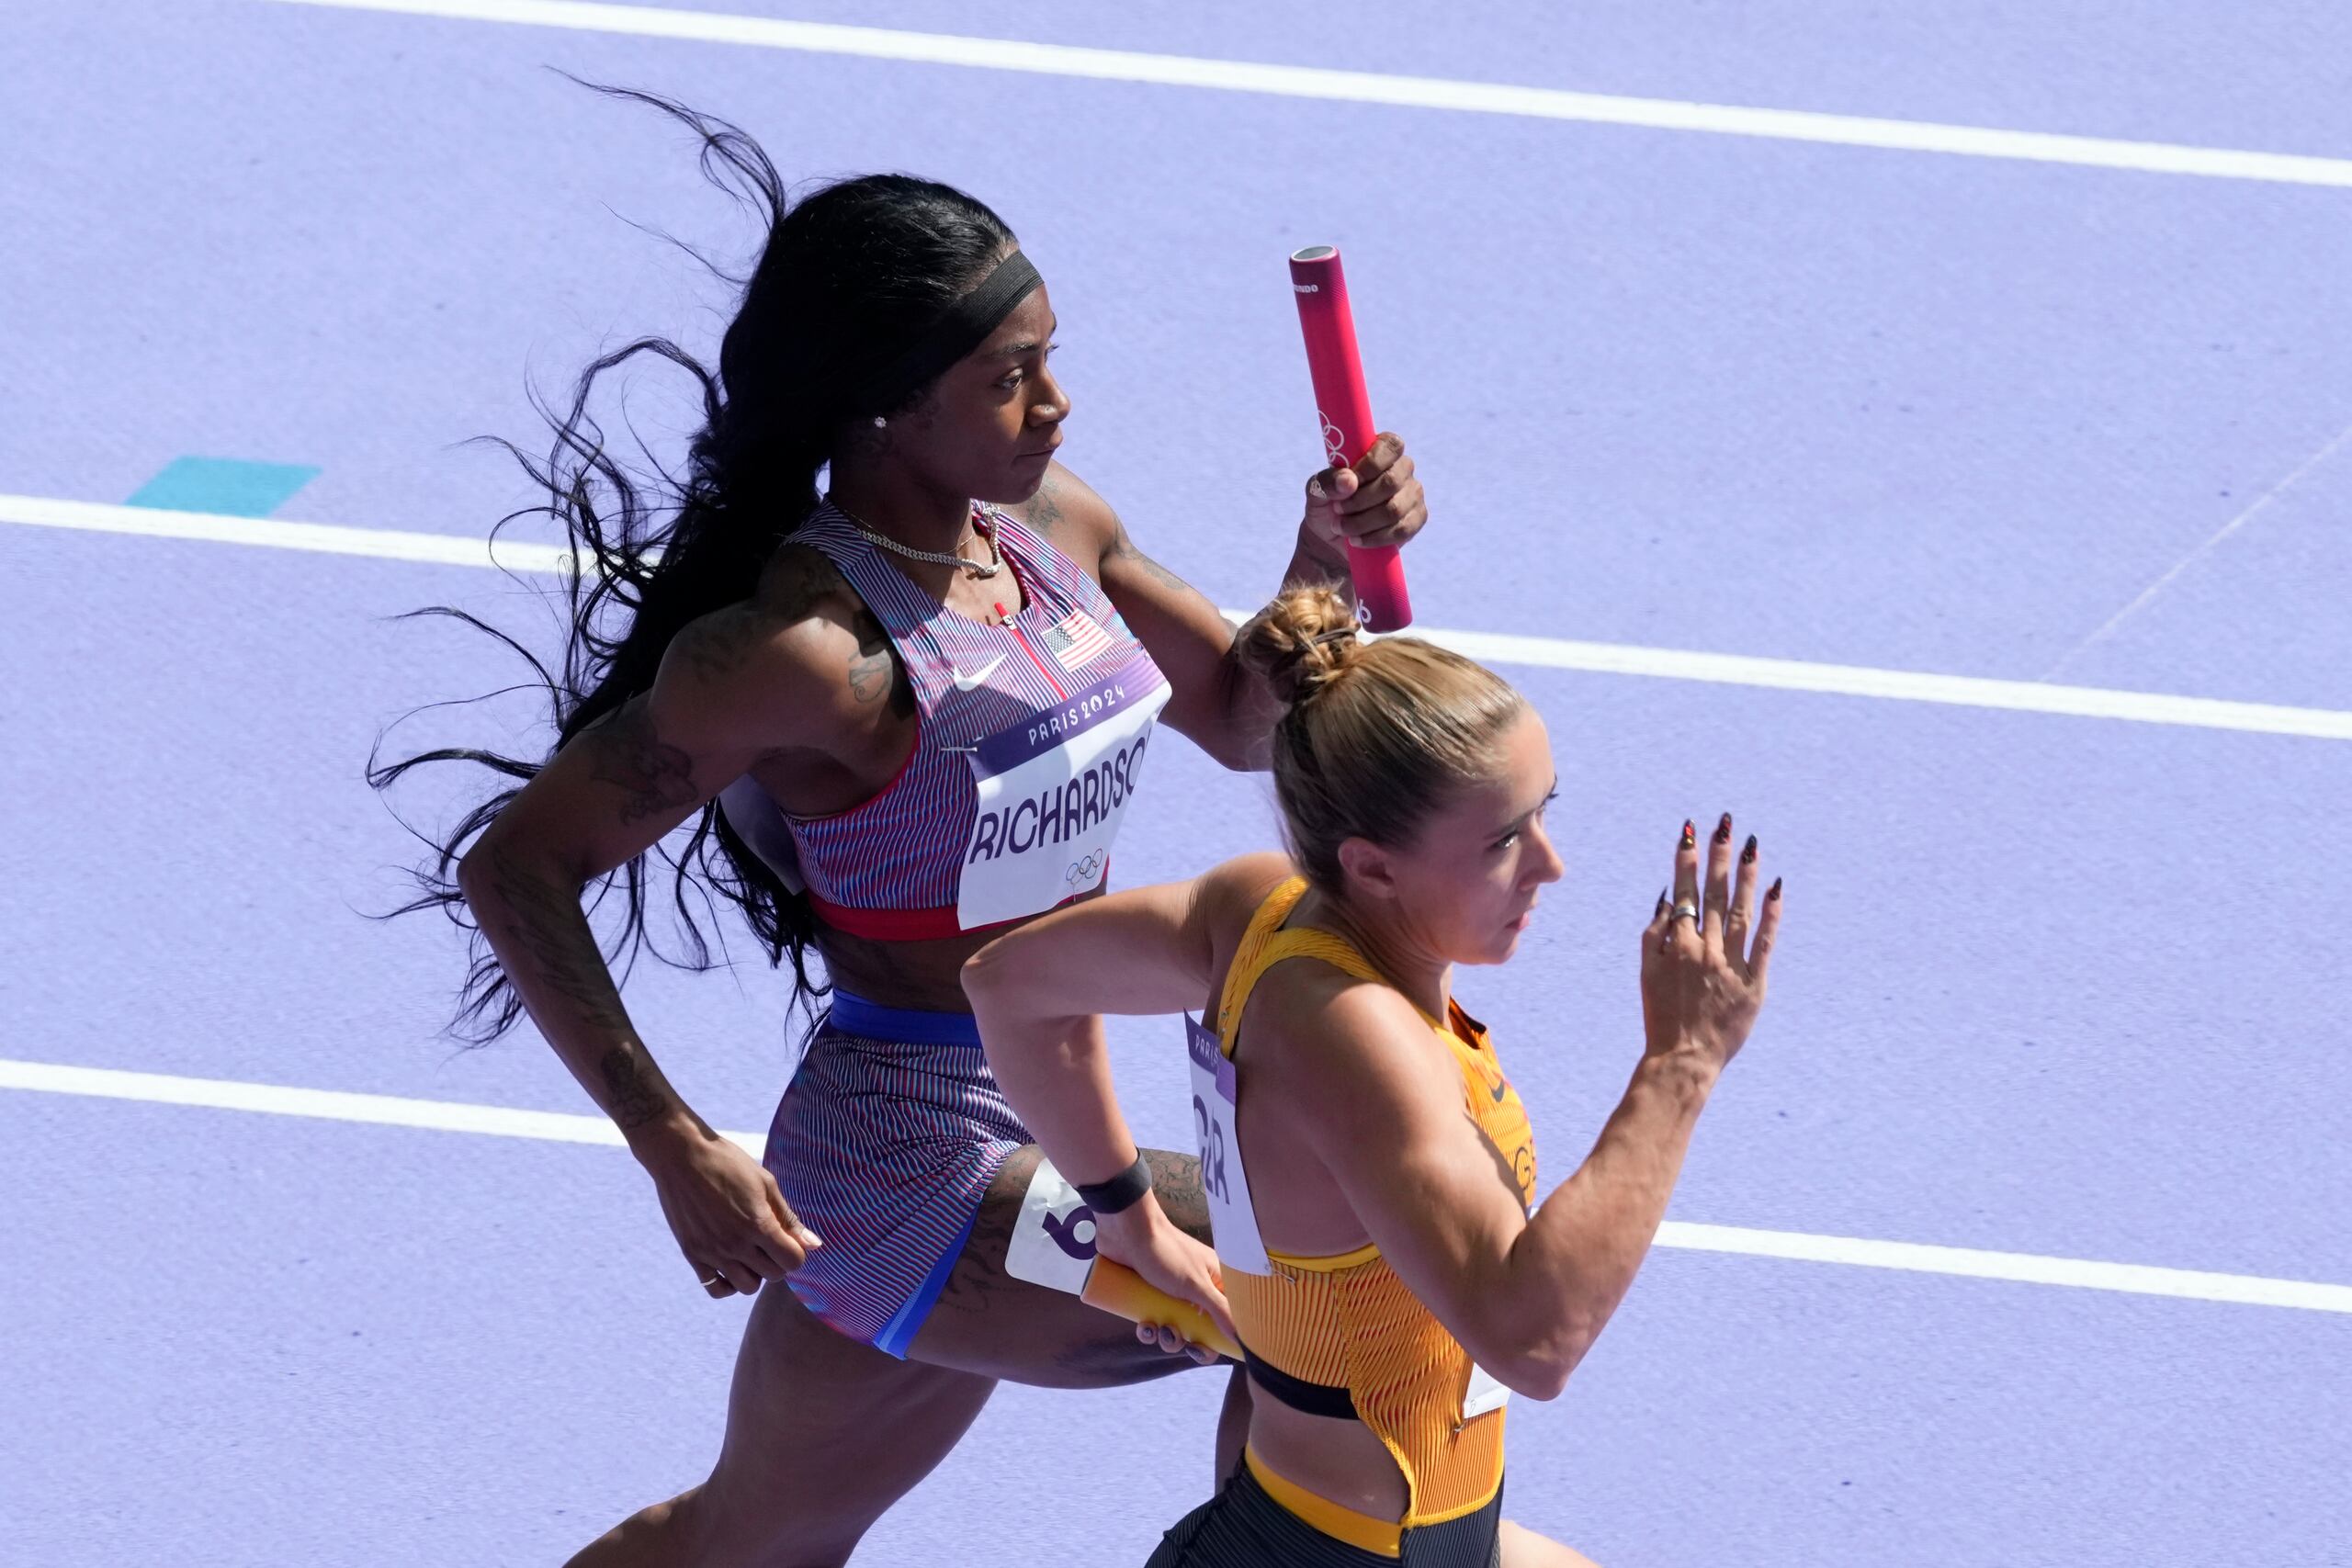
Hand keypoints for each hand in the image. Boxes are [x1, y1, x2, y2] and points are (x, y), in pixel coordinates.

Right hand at [636, 1124, 822, 1298]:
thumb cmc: (728, 1163)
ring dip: (755, 1273)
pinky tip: (731, 1264)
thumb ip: (789, 1217)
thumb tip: (815, 1245)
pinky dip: (728, 1284)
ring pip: (747, 1287)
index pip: (793, 1262)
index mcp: (758, 1224)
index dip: (796, 1252)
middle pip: (773, 1276)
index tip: (788, 1239)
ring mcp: (712, 1252)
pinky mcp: (692, 1255)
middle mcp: (736, 1244)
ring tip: (749, 1252)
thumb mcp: (765, 1183)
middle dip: (778, 1260)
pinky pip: (716, 1289)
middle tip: (768, 1241)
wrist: (681, 1155)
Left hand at [1095, 1196, 1240, 1365]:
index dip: (1219, 1337)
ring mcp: (1170, 1294)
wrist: (1125, 1231)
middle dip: (1186, 1340)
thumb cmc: (1165, 1252)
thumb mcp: (1196, 1285)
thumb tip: (1242, 1338)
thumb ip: (1220, 1310)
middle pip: (1199, 1329)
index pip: (1228, 1317)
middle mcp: (1195, 1290)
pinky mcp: (1148, 1296)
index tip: (1205, 1348)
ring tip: (1153, 1328)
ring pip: (1174, 1328)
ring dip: (1163, 1337)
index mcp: (1214, 1283)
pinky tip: (1141, 1326)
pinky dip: (1147, 1330)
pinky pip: (1152, 1323)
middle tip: (1177, 1339)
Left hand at [1300, 431, 1426, 563]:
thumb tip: (1348, 480)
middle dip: (1360, 501)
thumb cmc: (1326, 506)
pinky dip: (1375, 538)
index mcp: (1381, 451)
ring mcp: (1413, 494)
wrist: (1331, 541)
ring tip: (1342, 527)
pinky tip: (1358, 539)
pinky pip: (1402, 530)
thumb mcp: (1316, 491)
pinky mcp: (1417, 519)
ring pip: (1394, 509)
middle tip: (1338, 510)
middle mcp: (1402, 469)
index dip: (1372, 463)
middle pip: (1391, 481)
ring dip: (1363, 522)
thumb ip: (1326, 481)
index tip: (1350, 482)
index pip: (1391, 445)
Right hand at [1641, 814, 1780, 1070]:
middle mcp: (1705, 949)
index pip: (1684, 892)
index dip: (1686, 860)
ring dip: (1746, 876)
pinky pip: (1765, 943)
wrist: (1684, 1059)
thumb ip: (1654, 932)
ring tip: (1751, 846)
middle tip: (1724, 824)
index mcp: (1677, 944)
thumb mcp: (1645, 971)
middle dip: (1719, 856)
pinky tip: (1776, 888)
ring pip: (1741, 911)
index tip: (1690, 831)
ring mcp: (1732, 965)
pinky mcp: (1754, 984)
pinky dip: (1771, 916)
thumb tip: (1668, 896)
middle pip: (1715, 894)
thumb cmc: (1660, 1015)